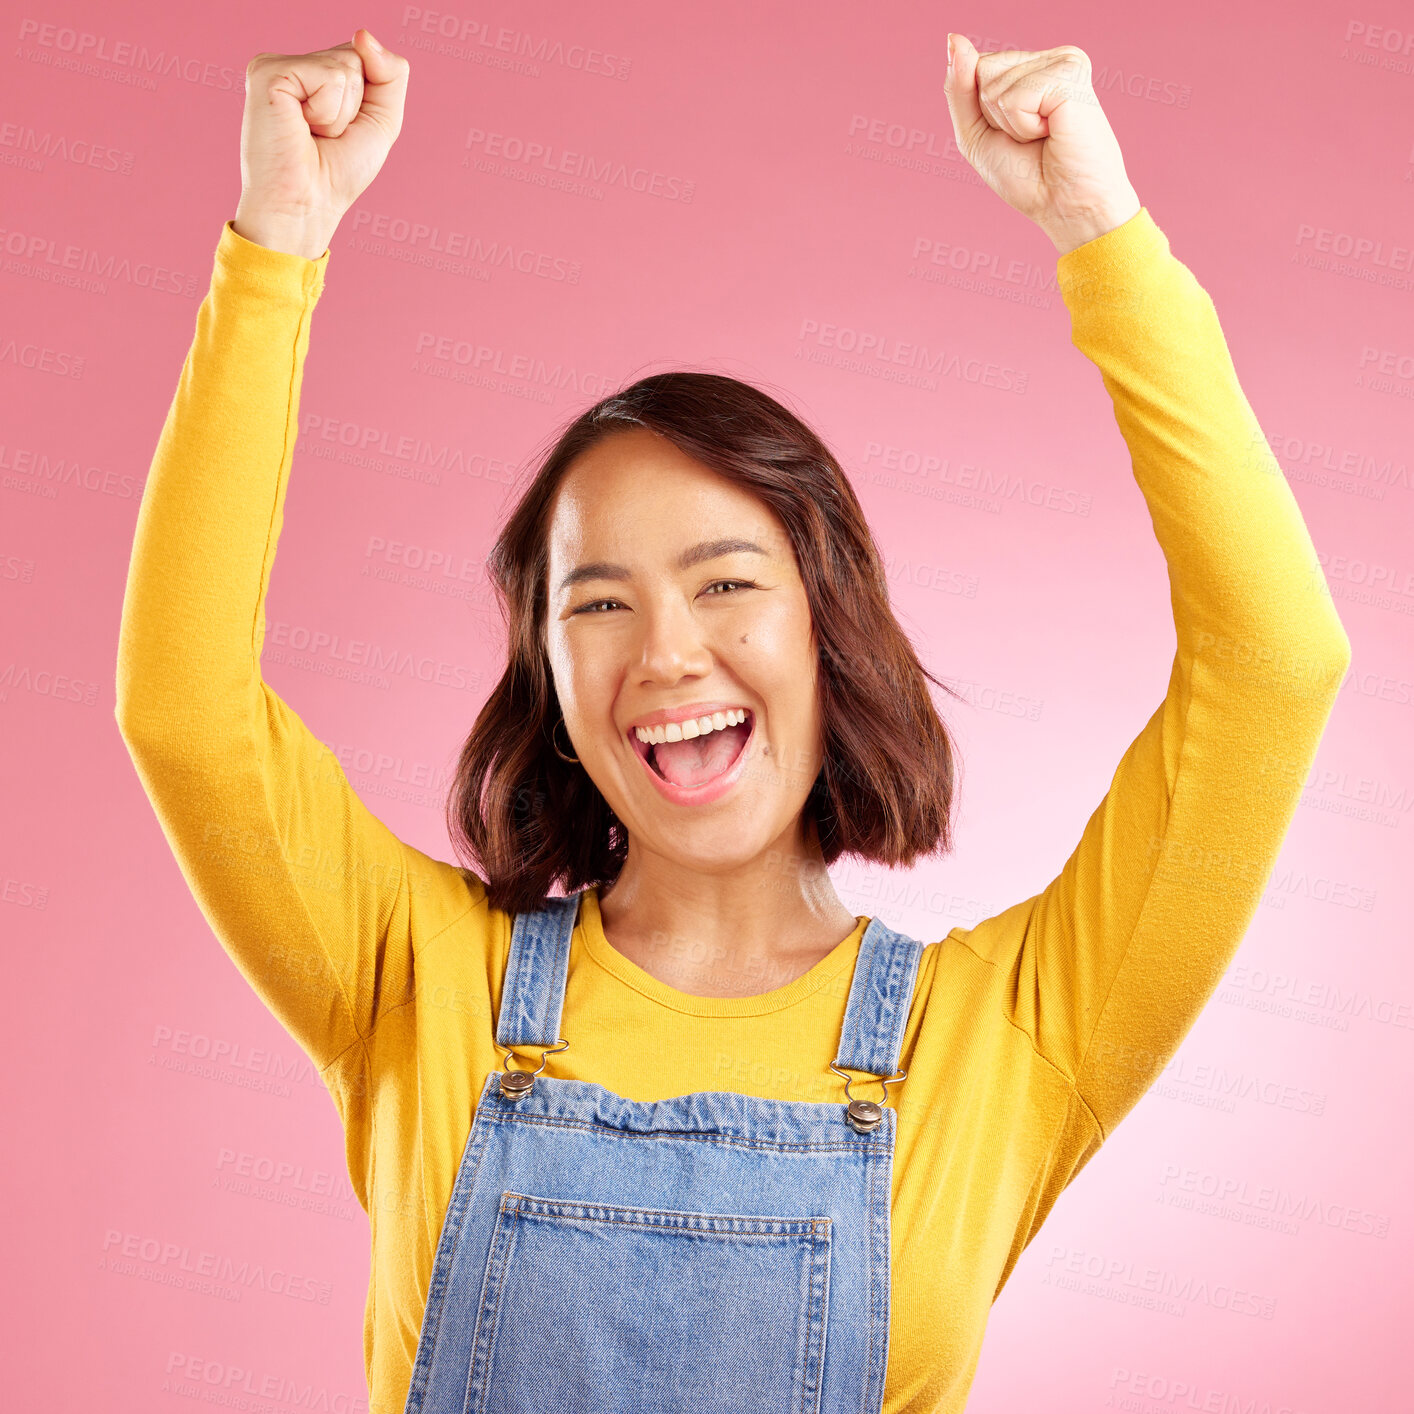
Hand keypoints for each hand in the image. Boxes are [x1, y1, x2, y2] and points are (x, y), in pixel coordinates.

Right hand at [232, 29, 410, 259]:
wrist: (306, 206)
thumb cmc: (337, 172)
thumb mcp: (381, 121)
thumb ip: (391, 74)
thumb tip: (363, 35)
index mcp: (313, 74)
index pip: (363, 58)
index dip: (367, 102)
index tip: (340, 132)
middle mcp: (292, 65)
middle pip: (356, 58)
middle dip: (356, 106)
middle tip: (324, 136)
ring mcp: (276, 65)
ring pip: (346, 66)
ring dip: (341, 113)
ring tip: (312, 134)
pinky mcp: (268, 72)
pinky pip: (329, 76)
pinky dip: (328, 111)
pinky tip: (301, 127)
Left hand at [943, 34, 1139, 255]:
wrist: (1066, 206)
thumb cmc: (1027, 177)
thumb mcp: (977, 134)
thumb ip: (960, 89)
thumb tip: (954, 40)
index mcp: (1032, 68)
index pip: (976, 68)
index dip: (982, 112)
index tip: (1015, 135)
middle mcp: (1050, 58)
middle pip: (981, 70)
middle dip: (993, 117)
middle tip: (1031, 139)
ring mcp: (1063, 61)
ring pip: (994, 85)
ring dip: (1010, 124)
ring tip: (1044, 137)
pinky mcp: (1070, 74)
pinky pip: (1013, 98)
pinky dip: (1023, 126)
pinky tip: (1053, 132)